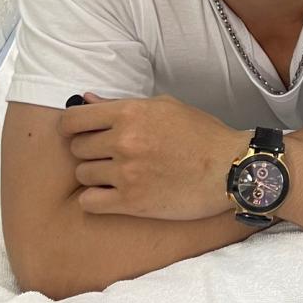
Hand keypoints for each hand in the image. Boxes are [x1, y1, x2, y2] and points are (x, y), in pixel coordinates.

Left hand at [59, 93, 243, 220]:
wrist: (231, 169)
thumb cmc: (201, 135)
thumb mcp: (165, 107)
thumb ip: (122, 104)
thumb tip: (86, 99)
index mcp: (130, 113)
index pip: (73, 120)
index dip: (71, 127)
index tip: (79, 134)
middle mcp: (124, 141)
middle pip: (77, 148)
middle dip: (89, 151)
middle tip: (108, 156)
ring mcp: (127, 173)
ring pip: (82, 175)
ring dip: (95, 176)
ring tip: (116, 175)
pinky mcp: (132, 202)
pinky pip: (89, 202)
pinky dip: (96, 199)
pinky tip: (111, 195)